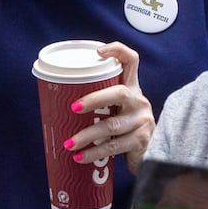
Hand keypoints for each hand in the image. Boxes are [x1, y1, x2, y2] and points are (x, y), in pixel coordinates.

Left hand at [64, 42, 153, 173]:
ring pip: (112, 126)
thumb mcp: (117, 111)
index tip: (98, 51)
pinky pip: (114, 147)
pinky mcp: (142, 140)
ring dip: (87, 135)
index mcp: (131, 89)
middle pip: (118, 93)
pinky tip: (80, 157)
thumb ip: (100, 103)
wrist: (152, 156)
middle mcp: (139, 101)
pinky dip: (94, 153)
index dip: (117, 51)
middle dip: (93, 100)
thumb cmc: (125, 129)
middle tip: (72, 108)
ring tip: (69, 144)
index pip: (131, 61)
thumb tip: (56, 102)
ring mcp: (143, 121)